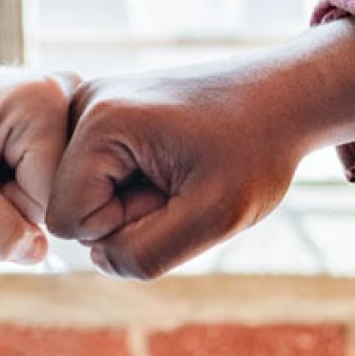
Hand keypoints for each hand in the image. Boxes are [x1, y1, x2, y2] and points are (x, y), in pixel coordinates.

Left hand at [0, 61, 76, 263]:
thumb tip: (39, 252)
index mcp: (46, 99)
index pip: (55, 198)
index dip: (7, 205)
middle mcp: (68, 93)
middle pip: (61, 192)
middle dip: (13, 199)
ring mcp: (67, 102)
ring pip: (56, 188)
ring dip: (12, 191)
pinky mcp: (58, 115)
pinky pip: (50, 176)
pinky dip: (16, 180)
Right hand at [45, 63, 303, 279]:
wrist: (285, 97)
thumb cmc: (257, 151)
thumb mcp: (214, 217)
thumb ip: (146, 254)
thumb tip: (98, 258)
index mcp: (100, 120)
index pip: (69, 221)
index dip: (126, 227)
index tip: (176, 191)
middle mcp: (84, 103)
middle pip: (73, 207)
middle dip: (129, 213)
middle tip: (184, 180)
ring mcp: (93, 105)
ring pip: (87, 196)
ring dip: (135, 201)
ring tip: (181, 170)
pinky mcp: (106, 113)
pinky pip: (100, 179)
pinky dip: (137, 185)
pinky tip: (174, 162)